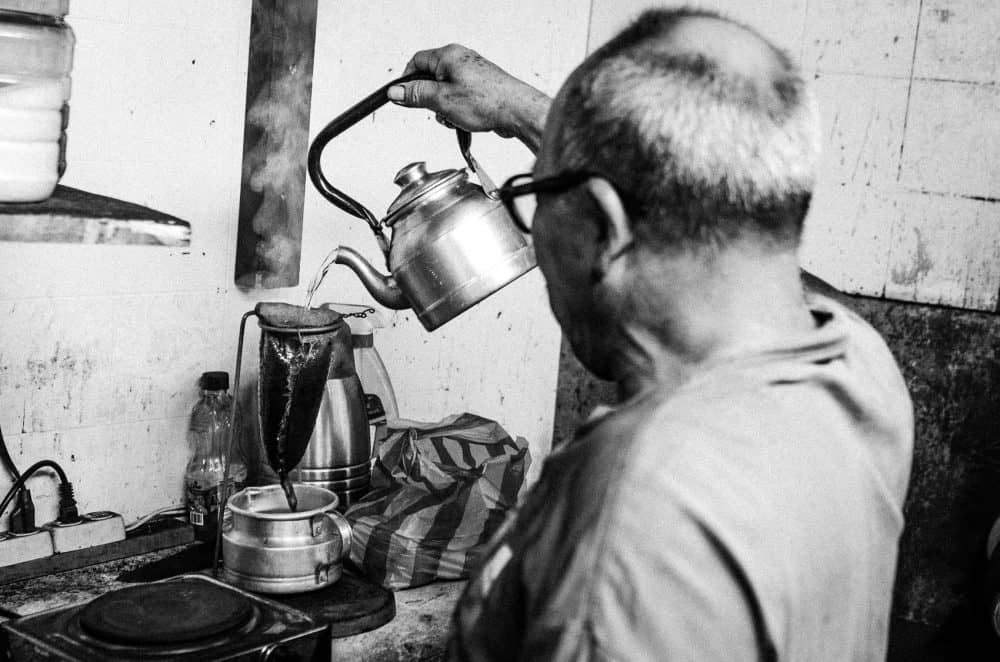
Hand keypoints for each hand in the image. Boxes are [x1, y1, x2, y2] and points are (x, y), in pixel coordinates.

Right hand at [387, 44, 549, 152]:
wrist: (517, 111)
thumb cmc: (487, 101)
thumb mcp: (441, 100)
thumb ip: (416, 95)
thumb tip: (396, 92)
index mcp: (449, 56)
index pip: (417, 62)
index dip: (407, 80)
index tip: (403, 96)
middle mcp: (461, 60)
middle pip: (431, 78)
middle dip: (429, 99)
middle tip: (435, 110)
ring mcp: (471, 74)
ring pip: (445, 91)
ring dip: (444, 108)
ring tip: (454, 117)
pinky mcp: (480, 88)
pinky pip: (459, 98)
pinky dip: (457, 110)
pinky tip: (465, 120)